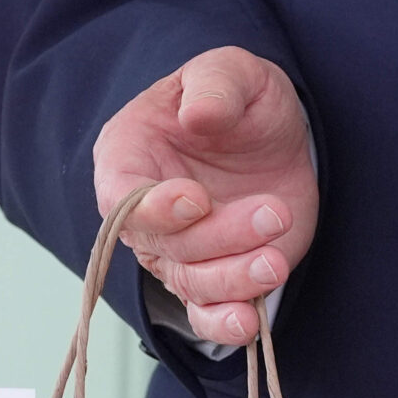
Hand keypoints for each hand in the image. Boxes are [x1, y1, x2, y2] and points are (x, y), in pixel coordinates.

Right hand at [94, 47, 318, 345]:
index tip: (196, 199)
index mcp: (128, 156)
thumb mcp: (231, 73)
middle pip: (165, 246)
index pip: (121, 199)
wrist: (272, 134)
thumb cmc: (238, 100)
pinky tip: (250, 323)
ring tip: (276, 259)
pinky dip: (225, 325)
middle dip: (220, 238)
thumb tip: (198, 116)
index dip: (154, 209)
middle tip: (272, 212)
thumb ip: (214, 86)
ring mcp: (179, 251)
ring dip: (236, 279)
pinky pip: (208, 314)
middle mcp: (145, 214)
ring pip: (192, 283)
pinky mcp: (216, 276)